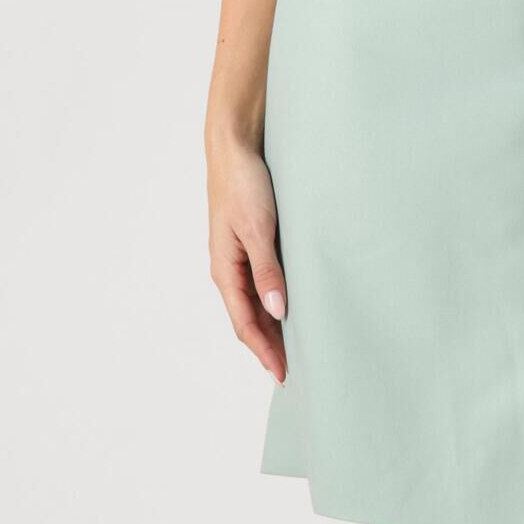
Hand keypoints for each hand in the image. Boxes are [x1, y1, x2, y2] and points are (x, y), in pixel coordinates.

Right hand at [209, 136, 287, 376]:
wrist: (237, 148)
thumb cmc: (244, 185)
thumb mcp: (258, 229)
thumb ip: (267, 270)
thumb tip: (277, 311)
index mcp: (225, 270)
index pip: (245, 324)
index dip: (264, 352)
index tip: (285, 374)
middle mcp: (230, 270)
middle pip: (250, 320)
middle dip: (270, 348)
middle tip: (297, 372)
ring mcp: (240, 259)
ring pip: (257, 305)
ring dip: (274, 329)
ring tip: (297, 350)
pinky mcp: (253, 246)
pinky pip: (263, 285)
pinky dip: (277, 304)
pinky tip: (294, 309)